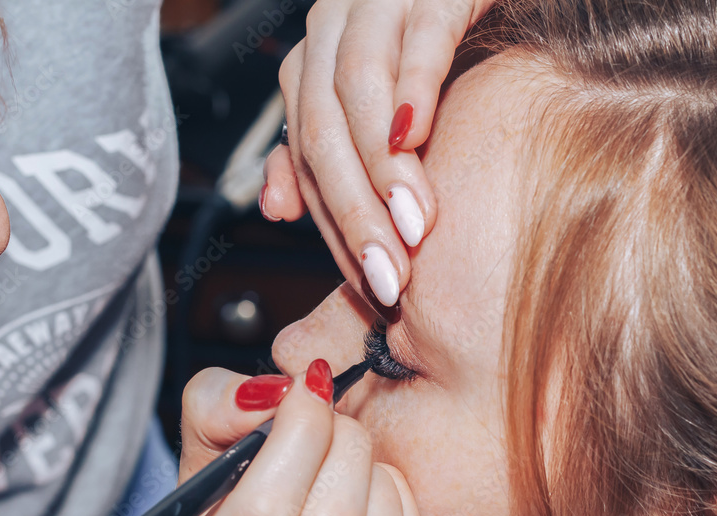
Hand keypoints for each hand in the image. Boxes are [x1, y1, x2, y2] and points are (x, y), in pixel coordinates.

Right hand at [124, 362, 424, 515]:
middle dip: (345, 446)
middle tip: (335, 423)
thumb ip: (215, 411)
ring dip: (379, 484)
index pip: (266, 508)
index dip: (301, 431)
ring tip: (354, 466)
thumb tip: (280, 390)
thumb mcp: (191, 481)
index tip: (309, 388)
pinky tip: (376, 500)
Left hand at [262, 0, 496, 307]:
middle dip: (355, 212)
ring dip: (384, 165)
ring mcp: (379, 0)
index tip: (372, 285)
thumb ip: (327, 156)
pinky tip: (420, 135)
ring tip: (414, 225)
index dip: (335, 227)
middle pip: (321, 131)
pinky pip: (419, 33)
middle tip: (391, 273)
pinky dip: (415, 86)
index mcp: (314, 63)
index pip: (306, 158)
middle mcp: (333, 28)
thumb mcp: (384, 112)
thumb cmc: (441, 46)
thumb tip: (275, 210)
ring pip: (358, 88)